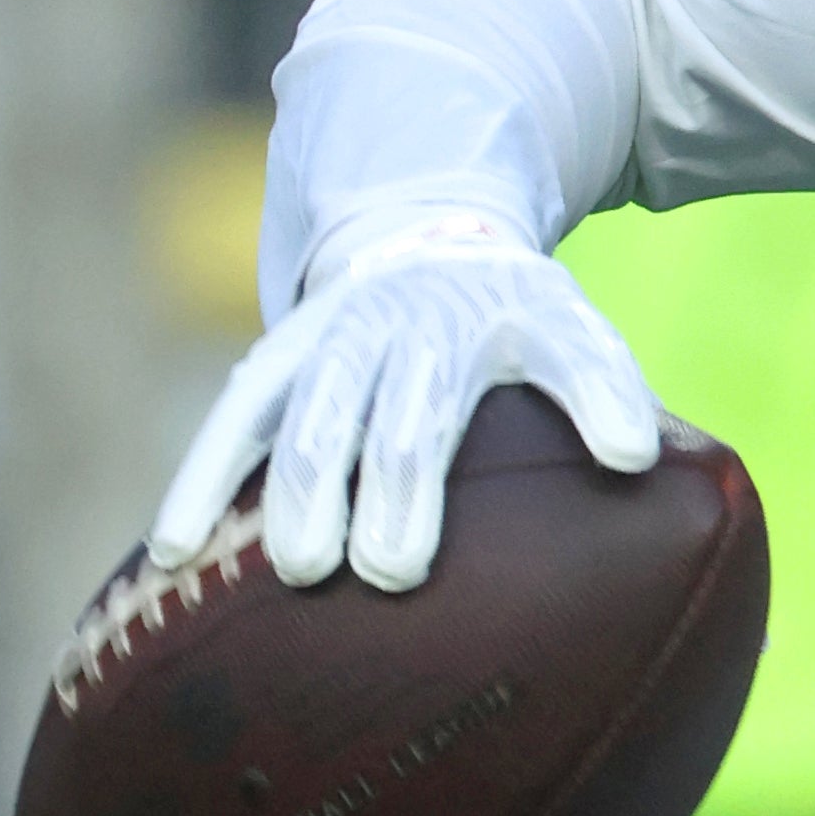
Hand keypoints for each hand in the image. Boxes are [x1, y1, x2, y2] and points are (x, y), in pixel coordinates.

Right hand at [148, 216, 659, 591]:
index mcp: (489, 321)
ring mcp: (329, 344)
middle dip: (388, 492)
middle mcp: (401, 329)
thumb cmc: (514, 316)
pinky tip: (176, 551)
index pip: (500, 385)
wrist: (427, 242)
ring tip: (296, 570)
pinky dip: (202, 480)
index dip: (497, 445)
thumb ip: (608, 389)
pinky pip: (231, 423)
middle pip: (391, 417)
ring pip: (302, 419)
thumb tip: (637, 456)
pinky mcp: (272, 365)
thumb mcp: (575, 330)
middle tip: (387, 573)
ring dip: (294, 495)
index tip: (500, 514)